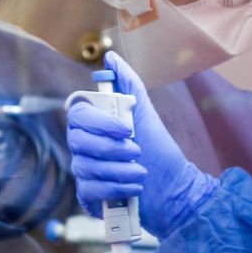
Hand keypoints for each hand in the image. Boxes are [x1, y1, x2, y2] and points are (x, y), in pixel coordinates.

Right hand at [67, 52, 216, 235]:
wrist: (173, 187)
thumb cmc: (157, 148)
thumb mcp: (145, 112)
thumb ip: (128, 83)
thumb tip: (111, 57)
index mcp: (94, 123)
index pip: (78, 112)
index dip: (100, 121)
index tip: (127, 128)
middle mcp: (84, 145)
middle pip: (78, 140)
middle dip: (111, 148)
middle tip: (137, 151)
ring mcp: (84, 170)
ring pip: (85, 166)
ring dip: (119, 170)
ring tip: (141, 172)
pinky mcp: (89, 195)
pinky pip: (90, 189)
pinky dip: (115, 188)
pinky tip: (134, 188)